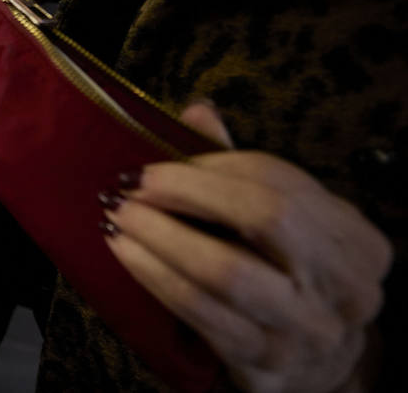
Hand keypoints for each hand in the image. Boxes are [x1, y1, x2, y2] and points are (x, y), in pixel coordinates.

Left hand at [103, 104, 392, 392]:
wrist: (313, 361)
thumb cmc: (286, 274)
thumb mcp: (283, 221)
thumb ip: (242, 168)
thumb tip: (197, 111)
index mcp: (355, 238)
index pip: (279, 181)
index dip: (211, 166)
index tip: (158, 164)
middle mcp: (344, 285)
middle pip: (263, 216)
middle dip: (186, 194)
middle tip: (132, 187)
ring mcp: (307, 328)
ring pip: (224, 270)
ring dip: (159, 237)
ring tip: (118, 218)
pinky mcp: (264, 360)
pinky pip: (199, 312)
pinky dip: (153, 276)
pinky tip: (125, 255)